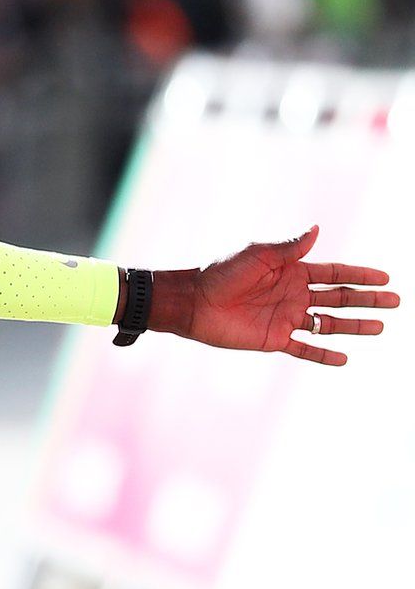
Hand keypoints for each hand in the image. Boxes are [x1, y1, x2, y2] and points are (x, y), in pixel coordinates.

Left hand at [166, 226, 396, 365]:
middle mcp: (293, 294)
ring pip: (328, 324)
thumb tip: (317, 229)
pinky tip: (344, 359)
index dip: (360, 275)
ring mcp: (285, 317)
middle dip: (367, 299)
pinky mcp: (273, 339)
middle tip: (395, 301)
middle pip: (339, 298)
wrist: (194, 302)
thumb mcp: (258, 256)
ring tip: (380, 327)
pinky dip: (323, 355)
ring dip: (354, 326)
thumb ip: (289, 248)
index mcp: (292, 271)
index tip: (385, 277)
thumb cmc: (221, 273)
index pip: (335, 273)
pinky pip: (304, 349)